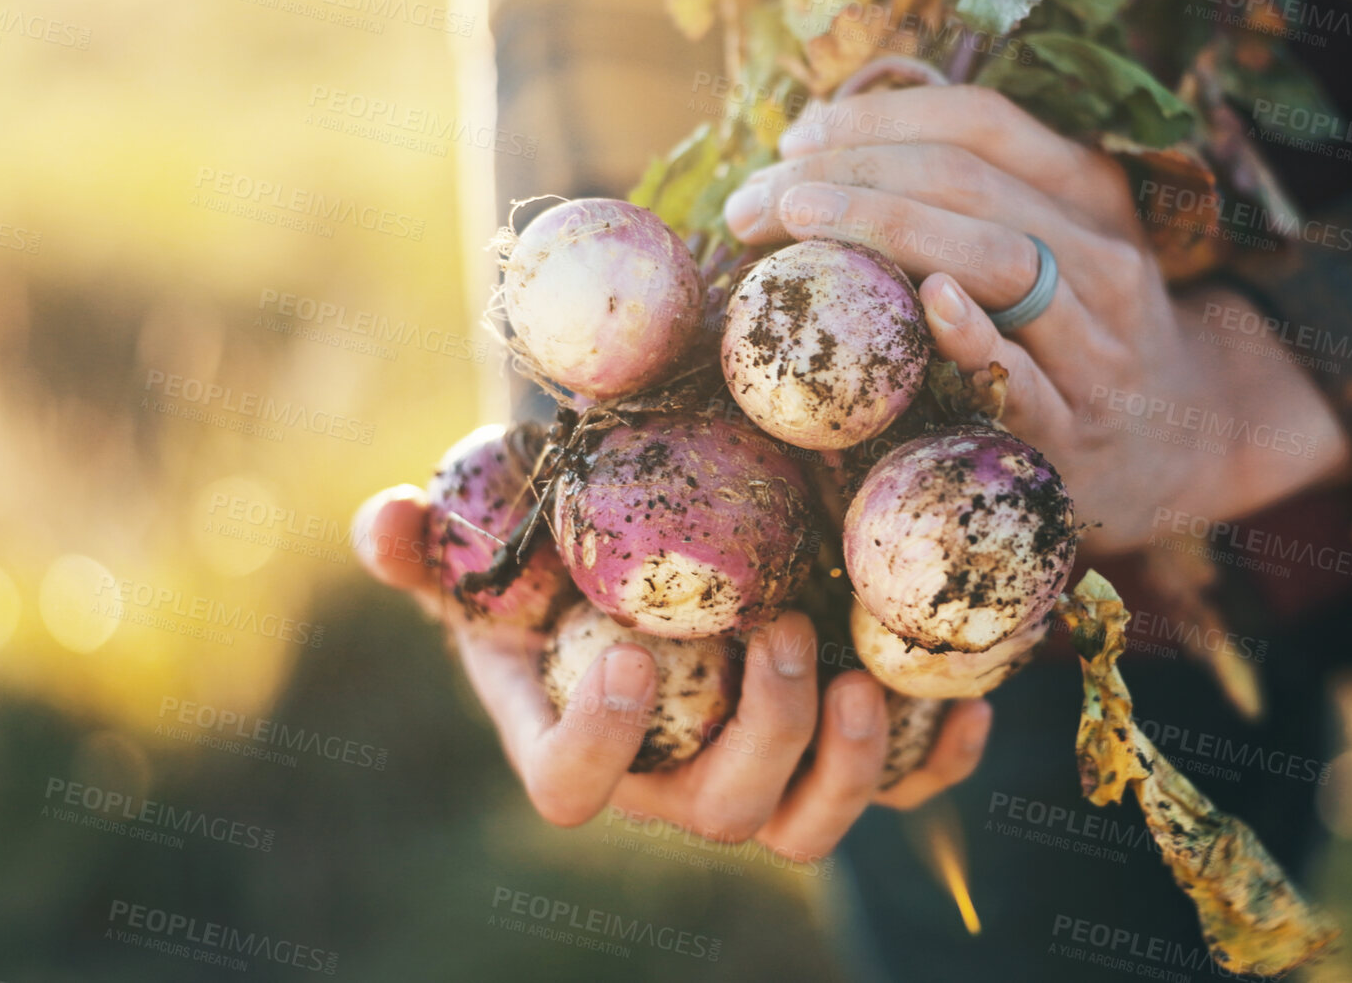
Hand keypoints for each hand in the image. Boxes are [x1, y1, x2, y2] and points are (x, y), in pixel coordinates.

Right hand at [351, 485, 993, 859]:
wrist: (650, 562)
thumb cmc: (558, 558)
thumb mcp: (487, 545)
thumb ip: (429, 546)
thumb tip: (380, 524)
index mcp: (579, 744)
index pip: (572, 790)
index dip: (599, 744)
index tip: (630, 654)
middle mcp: (671, 783)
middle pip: (718, 813)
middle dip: (761, 732)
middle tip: (781, 628)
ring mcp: (758, 785)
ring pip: (807, 827)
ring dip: (847, 763)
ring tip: (865, 674)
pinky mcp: (834, 765)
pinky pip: (900, 796)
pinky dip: (938, 762)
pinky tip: (970, 707)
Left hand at [723, 85, 1350, 554]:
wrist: (1180, 448)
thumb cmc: (1078, 335)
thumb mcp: (1053, 246)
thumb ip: (968, 197)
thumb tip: (821, 154)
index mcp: (1089, 193)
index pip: (980, 123)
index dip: (879, 119)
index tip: (792, 141)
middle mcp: (1100, 256)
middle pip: (967, 182)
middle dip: (848, 177)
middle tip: (758, 198)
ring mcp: (1095, 344)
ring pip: (996, 259)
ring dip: (882, 231)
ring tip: (795, 227)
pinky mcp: (1076, 429)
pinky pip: (1024, 374)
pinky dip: (973, 334)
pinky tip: (923, 302)